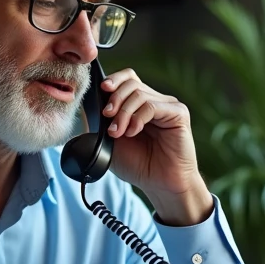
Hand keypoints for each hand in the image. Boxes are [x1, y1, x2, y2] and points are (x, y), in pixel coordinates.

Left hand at [99, 68, 213, 225]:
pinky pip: (152, 106)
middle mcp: (154, 101)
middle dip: (114, 99)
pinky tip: (133, 132)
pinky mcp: (178, 113)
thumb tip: (86, 106)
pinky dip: (138, 118)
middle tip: (107, 117)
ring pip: (139, 94)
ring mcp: (167, 106)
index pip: (127, 78)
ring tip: (118, 133)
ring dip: (123, 113)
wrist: (159, 185)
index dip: (114, 80)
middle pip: (131, 82)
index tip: (102, 89)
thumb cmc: (138, 165)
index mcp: (139, 105)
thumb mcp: (110, 142)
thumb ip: (101, 123)